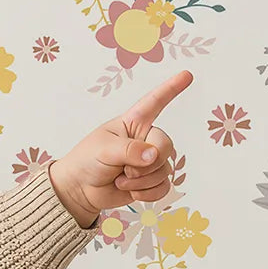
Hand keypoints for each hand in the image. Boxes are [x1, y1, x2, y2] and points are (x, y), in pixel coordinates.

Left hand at [48, 69, 192, 227]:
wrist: (80, 190)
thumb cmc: (87, 161)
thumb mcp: (104, 149)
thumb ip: (129, 150)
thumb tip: (153, 155)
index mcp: (133, 123)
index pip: (155, 102)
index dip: (171, 89)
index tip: (187, 75)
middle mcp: (145, 139)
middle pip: (166, 146)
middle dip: (148, 163)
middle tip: (125, 170)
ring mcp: (149, 161)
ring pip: (164, 170)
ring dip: (141, 181)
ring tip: (120, 180)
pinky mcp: (150, 181)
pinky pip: (163, 187)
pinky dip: (147, 193)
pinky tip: (131, 192)